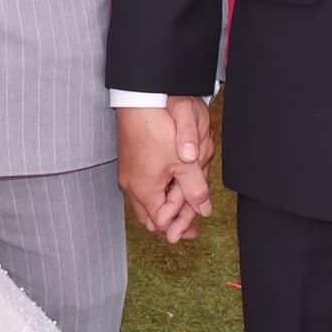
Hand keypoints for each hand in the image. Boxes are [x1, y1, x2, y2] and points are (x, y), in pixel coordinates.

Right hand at [117, 98, 214, 242]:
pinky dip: (156, 194)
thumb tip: (204, 209)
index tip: (193, 229)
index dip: (178, 227)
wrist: (139, 102)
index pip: (160, 223)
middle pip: (149, 218)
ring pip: (144, 204)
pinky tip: (169, 187)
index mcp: (144, 190)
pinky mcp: (129, 165)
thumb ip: (195, 189)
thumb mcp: (184, 163)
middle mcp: (131, 186)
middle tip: (189, 228)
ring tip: (182, 208)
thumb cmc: (158, 129)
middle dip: (170, 223)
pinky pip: (140, 190)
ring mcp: (128, 175)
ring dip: (163, 208)